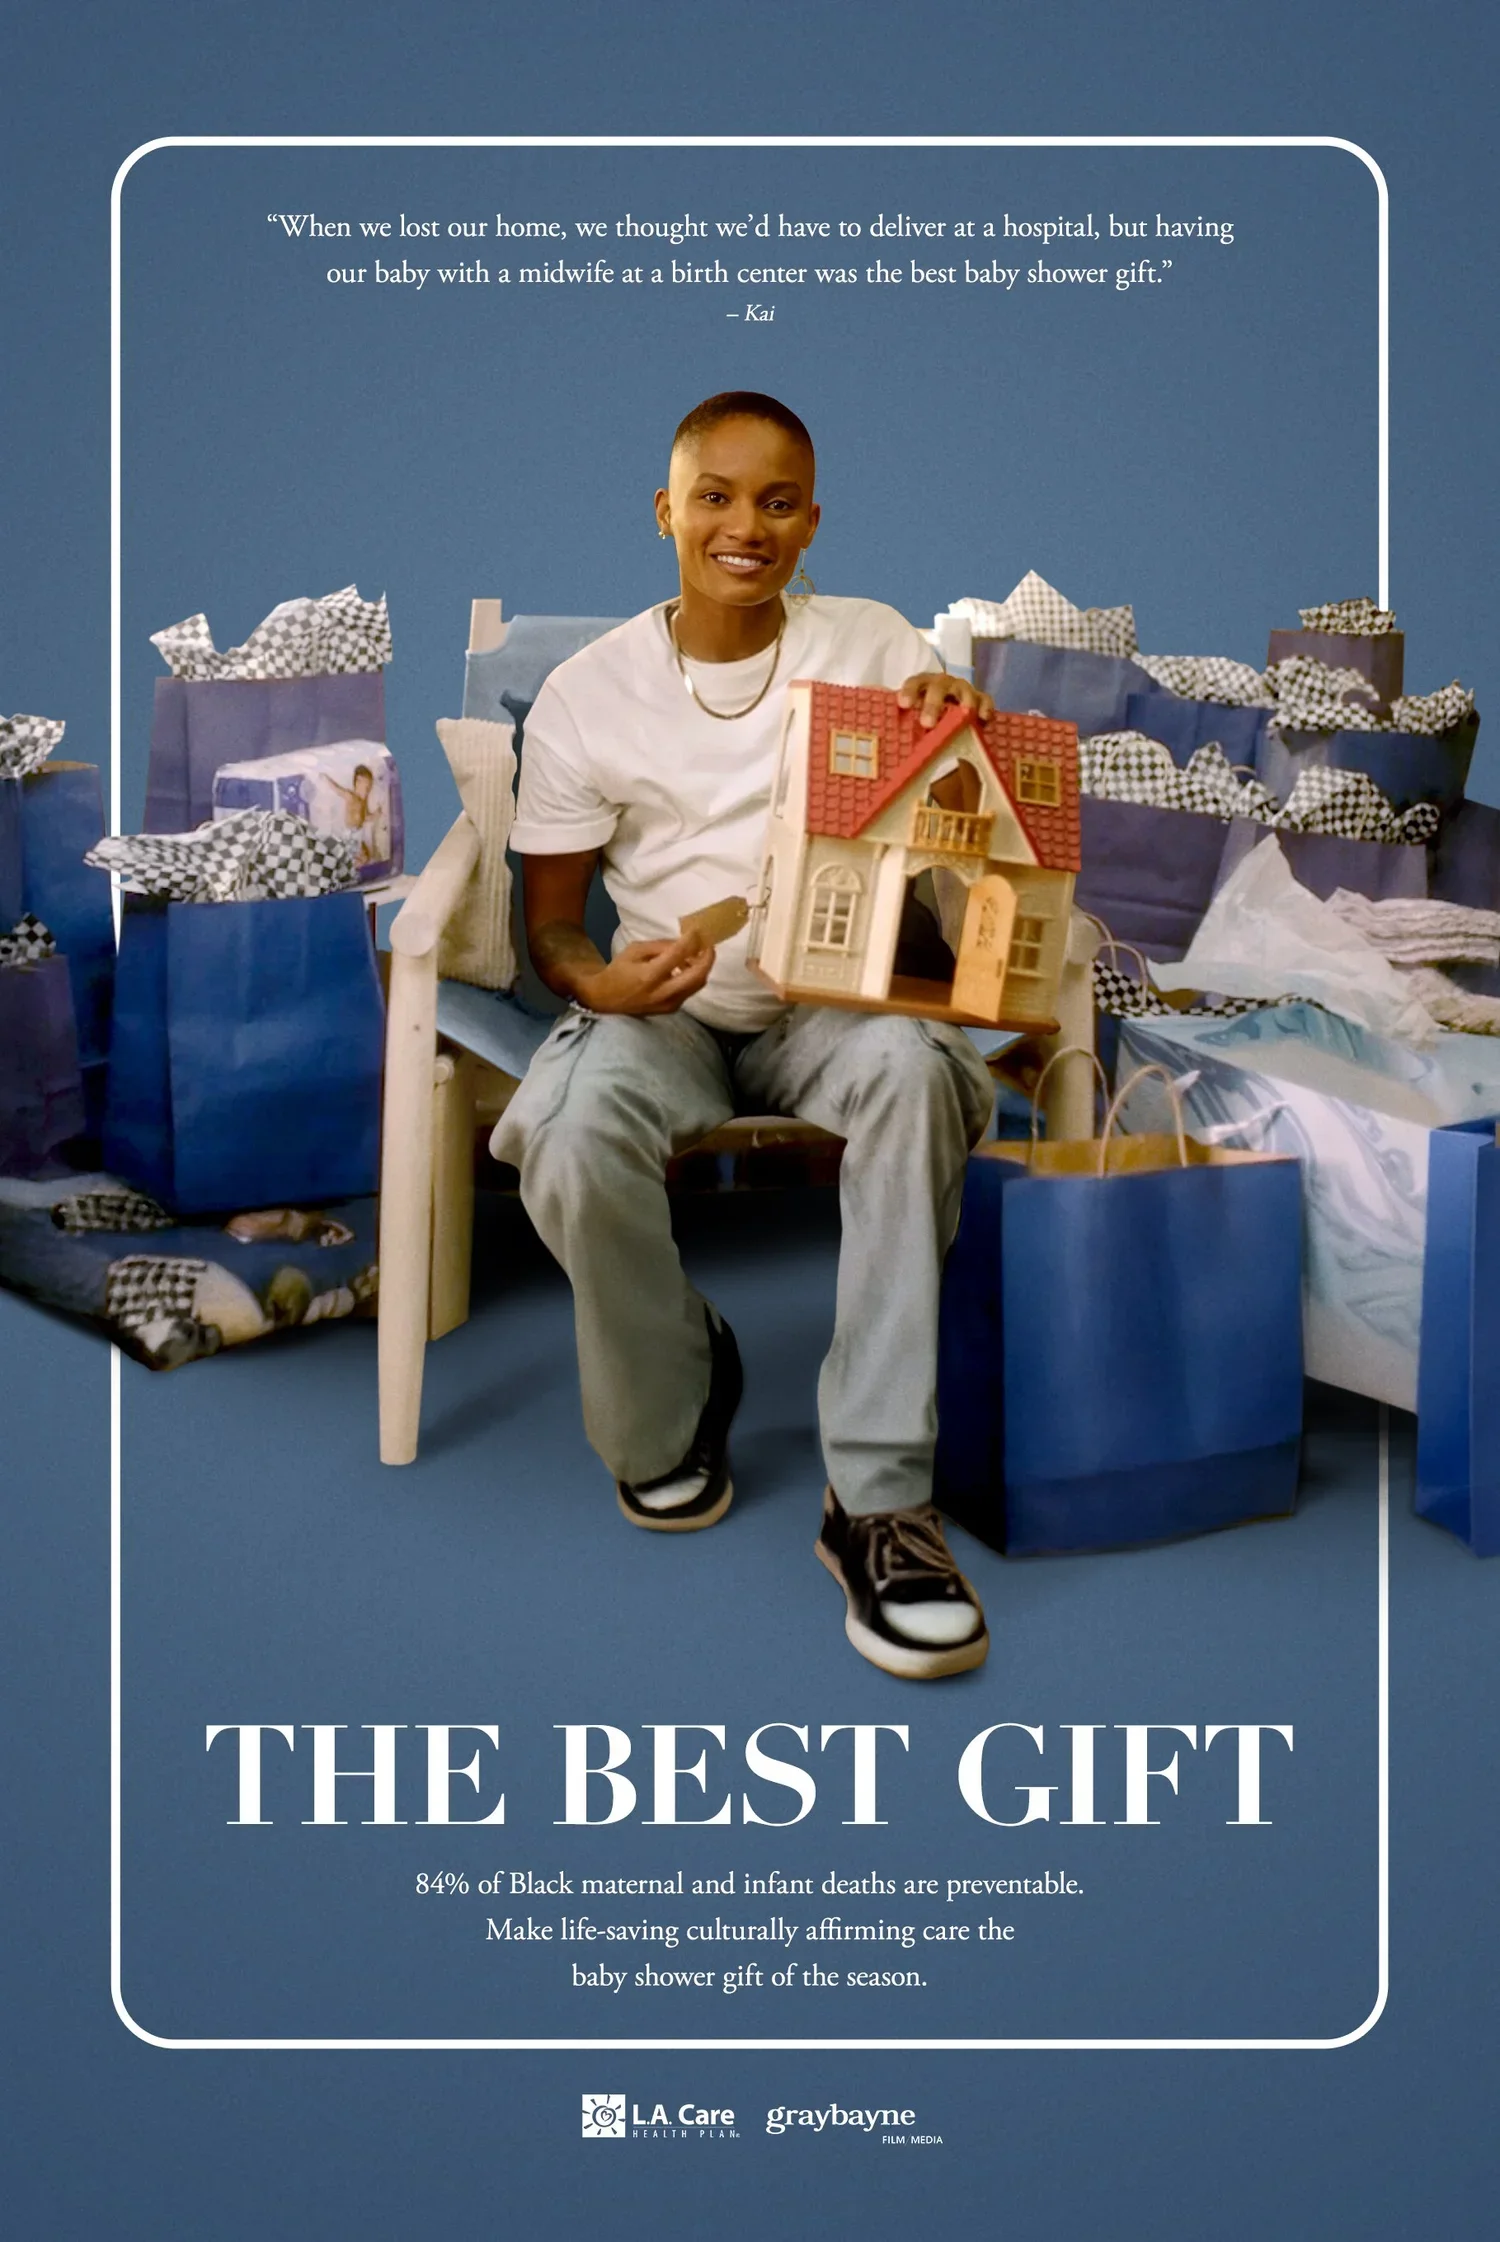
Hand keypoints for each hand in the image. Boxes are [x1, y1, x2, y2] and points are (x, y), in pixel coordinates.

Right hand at [574, 932, 715, 1015]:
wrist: (605, 1000)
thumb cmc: (618, 971)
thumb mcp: (634, 951)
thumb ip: (660, 946)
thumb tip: (684, 941)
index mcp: (649, 976)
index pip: (678, 954)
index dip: (692, 940)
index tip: (698, 929)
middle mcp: (662, 992)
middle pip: (697, 974)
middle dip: (708, 957)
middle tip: (709, 943)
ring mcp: (669, 1004)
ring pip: (698, 984)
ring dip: (703, 967)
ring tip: (699, 953)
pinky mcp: (671, 1009)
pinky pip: (690, 990)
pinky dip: (694, 977)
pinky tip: (688, 967)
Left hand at [896, 671, 995, 727]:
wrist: (949, 722)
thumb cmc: (924, 721)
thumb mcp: (908, 722)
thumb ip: (895, 726)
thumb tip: (869, 738)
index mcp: (922, 686)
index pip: (915, 683)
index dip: (909, 691)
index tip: (904, 704)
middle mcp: (942, 684)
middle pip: (938, 686)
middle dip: (933, 704)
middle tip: (927, 723)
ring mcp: (962, 690)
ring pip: (963, 690)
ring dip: (962, 703)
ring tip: (962, 717)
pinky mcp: (980, 699)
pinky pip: (985, 700)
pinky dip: (985, 708)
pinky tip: (983, 719)